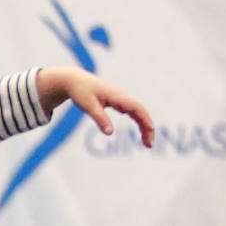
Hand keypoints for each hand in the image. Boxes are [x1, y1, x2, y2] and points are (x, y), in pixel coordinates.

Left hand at [36, 67, 153, 146]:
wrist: (75, 81)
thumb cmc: (81, 92)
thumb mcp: (89, 106)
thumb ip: (100, 119)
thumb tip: (110, 133)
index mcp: (116, 96)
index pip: (136, 107)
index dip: (144, 118)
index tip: (151, 129)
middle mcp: (121, 96)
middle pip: (140, 111)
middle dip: (147, 127)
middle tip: (149, 145)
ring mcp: (120, 99)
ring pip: (137, 112)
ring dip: (143, 125)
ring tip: (146, 142)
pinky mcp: (116, 102)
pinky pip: (131, 111)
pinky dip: (137, 121)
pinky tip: (140, 130)